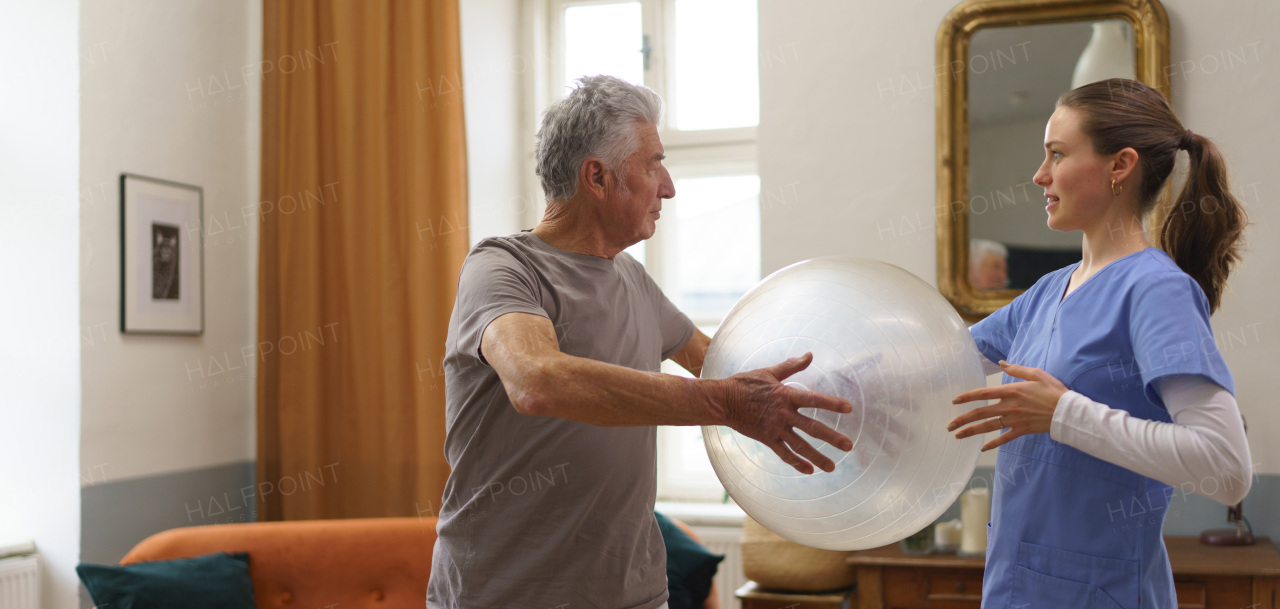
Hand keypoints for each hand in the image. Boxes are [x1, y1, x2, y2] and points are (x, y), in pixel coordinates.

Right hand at [720, 353, 853, 473]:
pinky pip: (784, 454)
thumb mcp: (769, 372)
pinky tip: (809, 471)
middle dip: (832, 438)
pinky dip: (796, 463)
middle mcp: (784, 414)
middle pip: (812, 428)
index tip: (849, 408)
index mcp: (786, 395)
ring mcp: (775, 428)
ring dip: (817, 457)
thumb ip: (791, 366)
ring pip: (800, 446)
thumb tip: (809, 355)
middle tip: (849, 446)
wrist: (724, 401)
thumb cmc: (745, 383)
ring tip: (832, 467)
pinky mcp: (767, 439)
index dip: (832, 403)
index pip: (814, 400)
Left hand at [946, 360, 1067, 450]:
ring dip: (971, 431)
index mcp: (1011, 391)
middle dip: (962, 419)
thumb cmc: (1053, 390)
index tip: (954, 401)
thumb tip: (1001, 362)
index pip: (983, 393)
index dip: (967, 397)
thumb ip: (1016, 369)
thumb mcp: (1036, 374)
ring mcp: (1015, 420)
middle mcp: (1009, 406)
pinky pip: (1004, 439)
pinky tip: (982, 449)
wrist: (1068, 411)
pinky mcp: (1022, 430)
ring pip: (988, 427)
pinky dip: (993, 444)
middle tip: (949, 425)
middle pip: (981, 413)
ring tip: (957, 435)